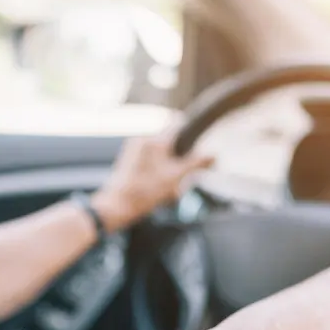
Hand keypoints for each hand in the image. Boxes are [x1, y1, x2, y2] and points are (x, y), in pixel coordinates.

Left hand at [91, 132, 213, 231]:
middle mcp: (142, 140)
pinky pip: (150, 160)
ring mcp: (134, 149)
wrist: (117, 206)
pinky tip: (158, 189)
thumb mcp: (175, 178)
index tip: (199, 144)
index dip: (191, 132)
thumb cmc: (143, 192)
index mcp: (154, 140)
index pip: (177, 123)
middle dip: (180, 157)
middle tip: (182, 175)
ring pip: (161, 152)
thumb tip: (213, 155)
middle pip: (171, 141)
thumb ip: (196, 163)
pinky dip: (158, 171)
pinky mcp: (130, 160)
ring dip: (170, 167)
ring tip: (169, 186)